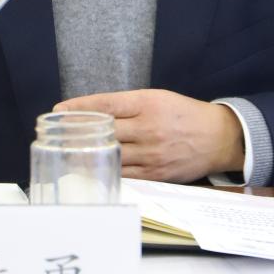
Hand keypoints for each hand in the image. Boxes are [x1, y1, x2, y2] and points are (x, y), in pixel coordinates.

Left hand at [53, 89, 244, 182]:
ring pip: (111, 155)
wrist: (218, 138)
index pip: (107, 104)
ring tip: (66, 154)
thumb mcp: (159, 98)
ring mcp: (152, 154)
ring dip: (87, 155)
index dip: (79, 107)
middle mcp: (149, 128)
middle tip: (55, 134)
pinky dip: (107, 172)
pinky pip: (125, 174)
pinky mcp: (156, 174)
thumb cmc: (184, 114)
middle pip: (105, 131)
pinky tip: (92, 170)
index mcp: (148, 103)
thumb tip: (95, 113)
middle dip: (78, 132)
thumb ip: (129, 105)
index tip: (58, 110)